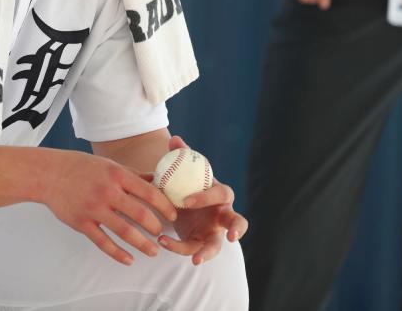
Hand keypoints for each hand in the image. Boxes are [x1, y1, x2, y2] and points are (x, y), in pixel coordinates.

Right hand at [42, 150, 177, 265]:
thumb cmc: (81, 167)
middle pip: (140, 214)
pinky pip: (103, 242)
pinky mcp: (82, 223)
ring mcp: (94, 209)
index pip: (149, 192)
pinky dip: (118, 253)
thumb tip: (157, 179)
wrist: (49, 174)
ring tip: (153, 252)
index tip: (173, 216)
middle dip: (155, 227)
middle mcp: (107, 191)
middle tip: (162, 234)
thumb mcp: (109, 165)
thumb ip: (133, 174)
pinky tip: (129, 260)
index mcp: (117, 174)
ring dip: (142, 244)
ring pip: (124, 231)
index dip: (164, 206)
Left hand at [156, 136, 247, 265]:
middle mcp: (222, 214)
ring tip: (197, 261)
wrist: (181, 201)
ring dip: (208, 253)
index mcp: (219, 194)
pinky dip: (179, 247)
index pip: (222, 194)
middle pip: (238, 222)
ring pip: (218, 245)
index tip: (186, 201)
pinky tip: (163, 242)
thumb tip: (175, 140)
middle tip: (231, 237)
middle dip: (238, 229)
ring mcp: (214, 231)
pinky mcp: (201, 243)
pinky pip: (194, 249)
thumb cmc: (188, 183)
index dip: (206, 197)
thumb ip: (182, 155)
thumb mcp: (184, 170)